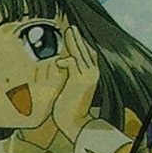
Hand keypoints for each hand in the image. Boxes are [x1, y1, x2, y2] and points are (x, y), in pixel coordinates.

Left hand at [52, 25, 99, 141]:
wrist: (77, 124)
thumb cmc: (70, 109)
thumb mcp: (71, 89)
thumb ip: (70, 78)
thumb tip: (62, 68)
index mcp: (91, 76)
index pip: (88, 55)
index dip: (82, 45)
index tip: (74, 35)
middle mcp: (92, 74)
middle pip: (86, 51)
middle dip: (78, 39)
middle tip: (71, 28)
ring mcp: (87, 77)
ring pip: (80, 54)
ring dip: (74, 42)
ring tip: (69, 32)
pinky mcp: (79, 81)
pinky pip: (73, 64)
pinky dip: (66, 60)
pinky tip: (59, 61)